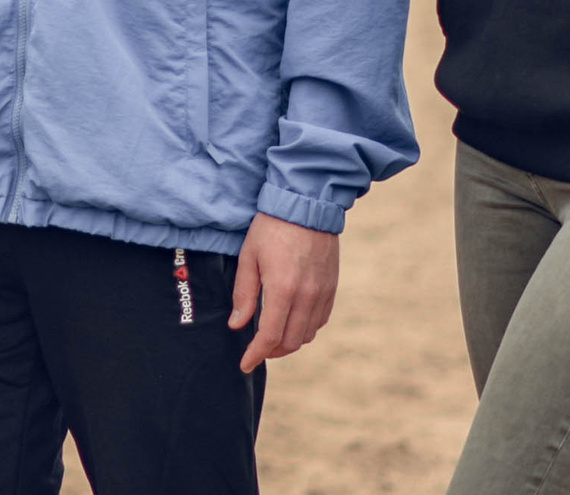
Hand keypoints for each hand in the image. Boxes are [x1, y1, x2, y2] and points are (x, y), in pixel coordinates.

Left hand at [231, 213, 338, 371]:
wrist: (307, 204)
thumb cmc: (272, 227)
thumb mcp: (249, 257)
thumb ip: (244, 293)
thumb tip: (237, 325)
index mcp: (283, 290)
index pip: (270, 337)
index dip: (256, 355)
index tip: (245, 364)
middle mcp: (307, 297)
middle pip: (291, 342)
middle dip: (272, 351)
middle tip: (256, 349)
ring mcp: (322, 293)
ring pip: (307, 334)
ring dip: (289, 341)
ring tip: (271, 335)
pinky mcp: (331, 288)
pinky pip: (320, 320)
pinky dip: (305, 328)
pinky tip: (291, 320)